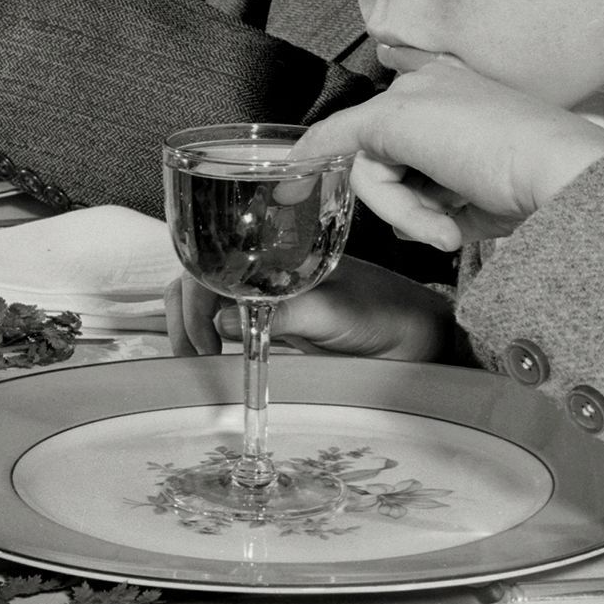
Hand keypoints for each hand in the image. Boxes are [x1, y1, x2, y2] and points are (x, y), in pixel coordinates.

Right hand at [164, 257, 456, 360]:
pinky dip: (204, 331)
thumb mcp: (335, 312)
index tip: (206, 337)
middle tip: (196, 355)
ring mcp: (265, 287)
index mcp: (282, 245)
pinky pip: (221, 314)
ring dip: (188, 323)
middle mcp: (266, 261)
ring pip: (203, 293)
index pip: (214, 254)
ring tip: (198, 358)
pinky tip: (210, 353)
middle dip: (185, 312)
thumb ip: (284, 313)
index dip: (198, 291)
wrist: (418, 338)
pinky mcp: (269, 313)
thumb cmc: (388, 315)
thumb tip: (220, 319)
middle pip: (198, 271)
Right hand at [292, 59, 603, 251]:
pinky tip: (459, 227)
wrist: (559, 184)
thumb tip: (302, 149)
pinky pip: (431, 221)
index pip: (352, 124)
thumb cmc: (494, 141)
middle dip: (391, 199)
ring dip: (416, 218)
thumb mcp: (396, 120)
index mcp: (420, 89)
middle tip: (419, 211)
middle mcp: (439, 120)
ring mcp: (457, 161)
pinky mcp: (476, 197)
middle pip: (374, 171)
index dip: (318, 152)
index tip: (288, 185)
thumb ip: (340, 131)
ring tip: (449, 224)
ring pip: (400, 201)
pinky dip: (438, 228)